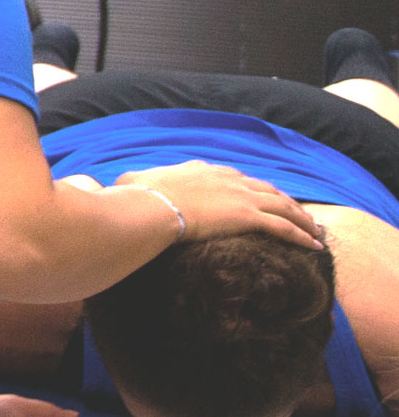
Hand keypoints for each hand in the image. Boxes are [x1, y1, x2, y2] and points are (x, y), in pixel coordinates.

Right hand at [120, 159, 321, 248]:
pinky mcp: (246, 216)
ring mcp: (238, 196)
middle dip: (284, 201)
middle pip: (264, 189)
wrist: (148, 208)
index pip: (233, 178)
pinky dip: (301, 235)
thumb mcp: (127, 185)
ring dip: (301, 218)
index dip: (249, 188)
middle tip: (297, 213)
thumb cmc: (135, 199)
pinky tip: (313, 245)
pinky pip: (283, 227)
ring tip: (314, 231)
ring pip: (282, 206)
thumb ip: (123, 184)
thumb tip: (101, 186)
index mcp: (199, 170)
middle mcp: (225, 179)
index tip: (257, 197)